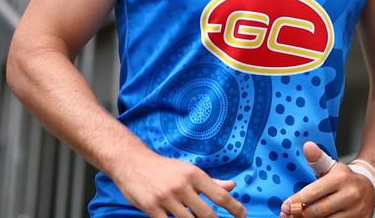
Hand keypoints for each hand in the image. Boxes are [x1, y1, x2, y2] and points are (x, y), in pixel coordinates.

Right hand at [109, 151, 246, 217]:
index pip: (220, 195)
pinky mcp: (151, 207)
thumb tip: (232, 186)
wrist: (131, 162)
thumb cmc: (164, 169)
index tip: (243, 216)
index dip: (234, 208)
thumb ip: (210, 182)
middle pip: (207, 214)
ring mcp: (166, 197)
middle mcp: (182, 185)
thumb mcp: (188, 170)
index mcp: (194, 174)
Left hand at [279, 142, 374, 217]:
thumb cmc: (345, 178)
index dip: (296, 201)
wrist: (370, 187)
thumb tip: (308, 146)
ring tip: (300, 217)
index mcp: (340, 178)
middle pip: (318, 211)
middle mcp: (350, 195)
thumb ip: (317, 158)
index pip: (313, 193)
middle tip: (289, 214)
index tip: (285, 206)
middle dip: (300, 214)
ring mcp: (357, 211)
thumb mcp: (331, 166)